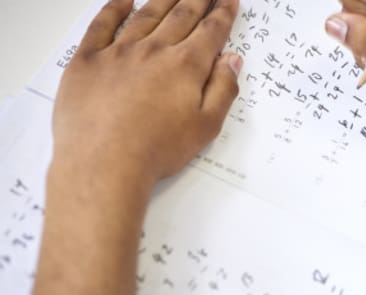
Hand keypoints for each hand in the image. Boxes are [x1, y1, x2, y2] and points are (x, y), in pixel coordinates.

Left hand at [53, 0, 241, 186]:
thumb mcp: (206, 127)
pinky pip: (101, 25)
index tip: (229, 0)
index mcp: (186, 66)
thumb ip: (223, 89)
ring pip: (146, 15)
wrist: (103, 161)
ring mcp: (118, 52)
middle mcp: (154, 50)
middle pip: (181, 16)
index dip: (223, 13)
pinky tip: (124, 0)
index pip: (210, 32)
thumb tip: (232, 60)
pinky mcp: (87, 61)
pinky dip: (113, 8)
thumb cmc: (157, 149)